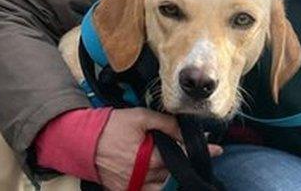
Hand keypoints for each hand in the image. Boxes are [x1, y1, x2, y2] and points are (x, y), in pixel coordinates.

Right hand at [95, 108, 221, 190]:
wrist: (83, 140)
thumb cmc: (113, 126)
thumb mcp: (141, 117)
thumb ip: (166, 124)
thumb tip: (188, 130)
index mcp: (150, 157)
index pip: (182, 156)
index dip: (201, 152)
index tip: (217, 150)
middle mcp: (144, 176)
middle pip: (174, 172)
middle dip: (188, 163)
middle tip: (200, 156)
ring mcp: (133, 186)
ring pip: (163, 185)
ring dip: (175, 177)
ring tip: (185, 166)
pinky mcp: (125, 190)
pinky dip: (159, 186)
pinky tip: (166, 178)